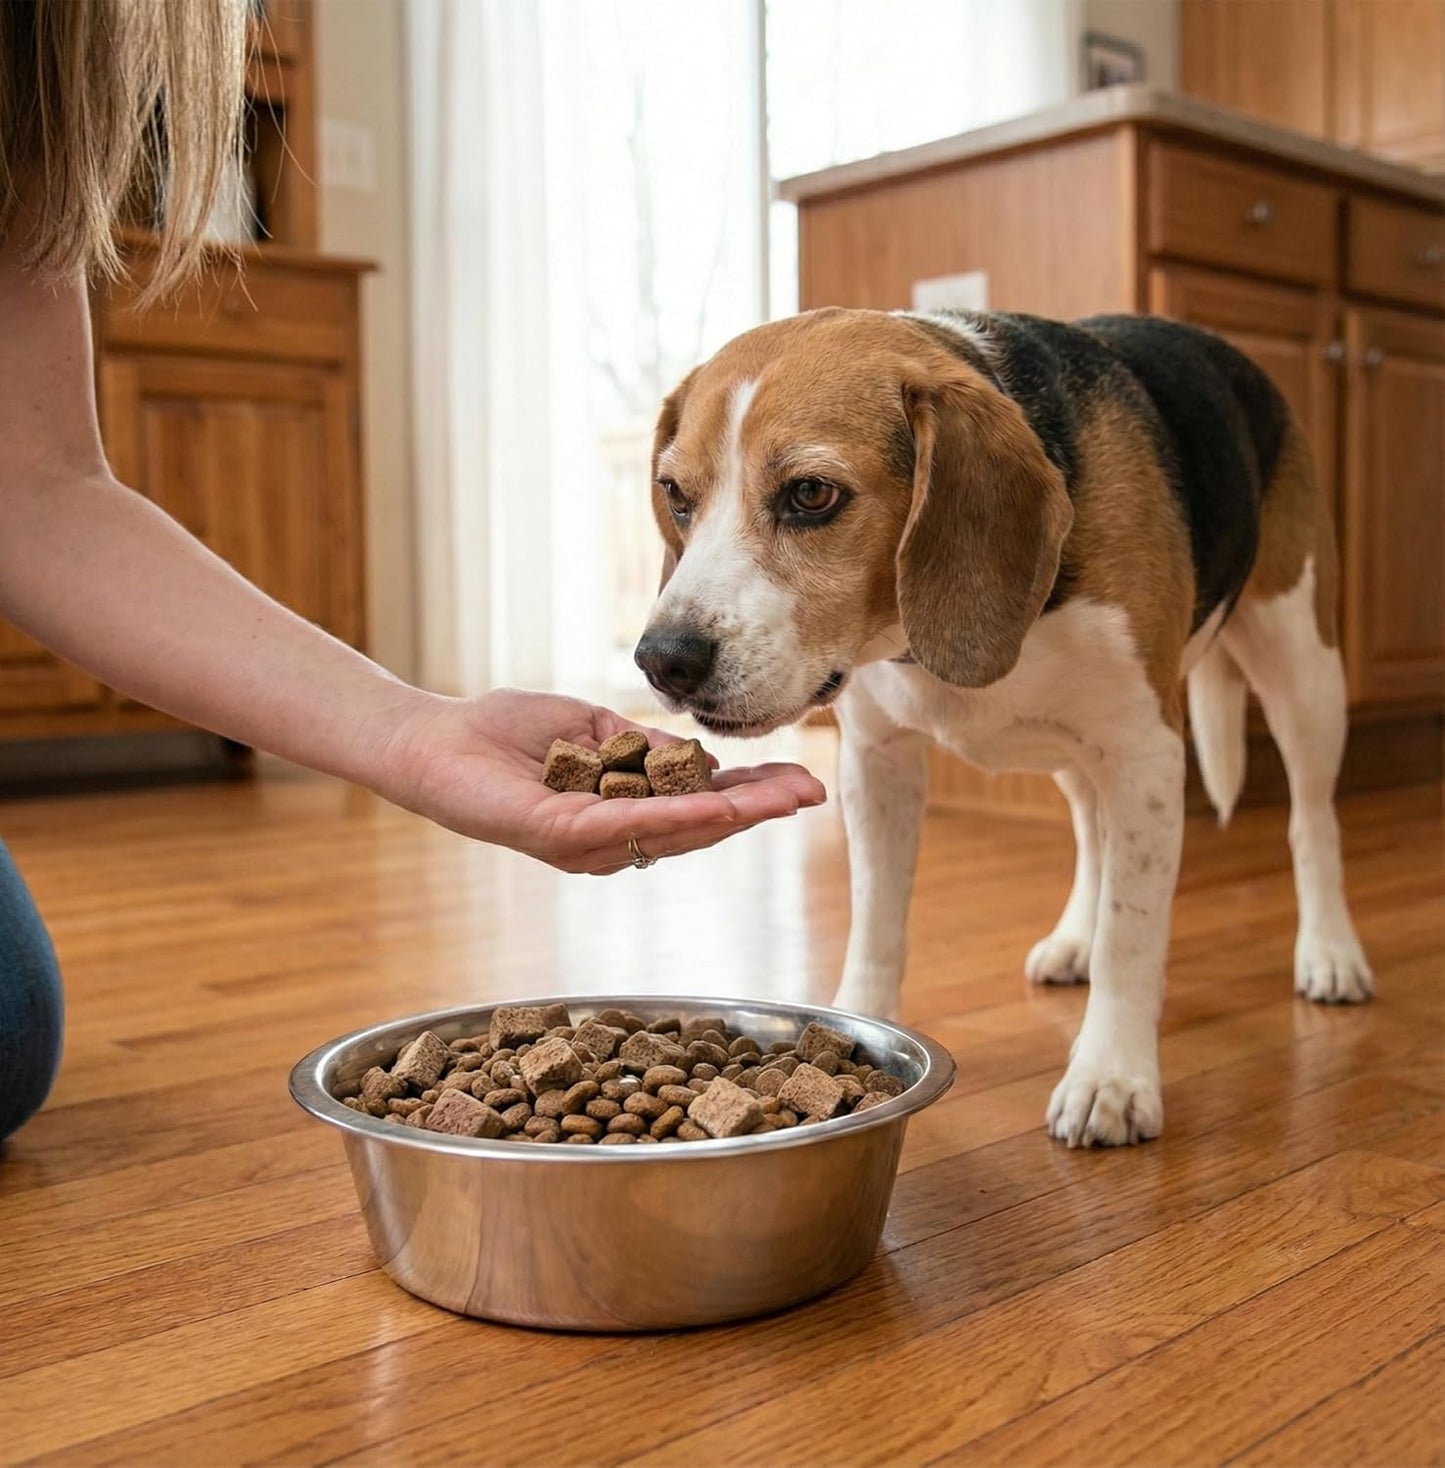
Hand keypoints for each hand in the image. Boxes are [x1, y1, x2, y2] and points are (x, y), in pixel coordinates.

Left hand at [375, 688, 826, 873]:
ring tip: (785, 796)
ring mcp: (590, 845)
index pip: (700, 806)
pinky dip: (680, 814)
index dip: (752, 794)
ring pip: (678, 831)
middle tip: (813, 792)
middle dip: (761, 808)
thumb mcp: (593, 730)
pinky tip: (721, 803)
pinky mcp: (563, 836)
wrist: (437, 742)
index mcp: (623, 815)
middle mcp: (613, 842)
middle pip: (702, 827)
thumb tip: (693, 755)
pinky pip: (631, 827)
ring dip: (738, 814)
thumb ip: (641, 745)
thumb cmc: (506, 734)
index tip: (801, 780)